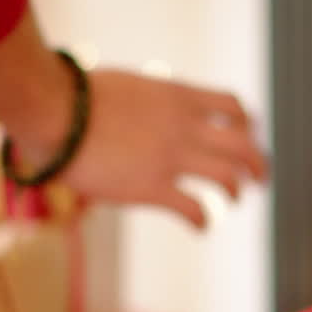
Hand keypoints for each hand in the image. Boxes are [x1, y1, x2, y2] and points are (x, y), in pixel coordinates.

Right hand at [44, 69, 268, 227]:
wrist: (52, 110)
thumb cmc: (71, 95)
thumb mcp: (124, 85)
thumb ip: (145, 99)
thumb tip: (138, 107)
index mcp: (177, 95)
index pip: (232, 106)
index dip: (246, 124)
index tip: (245, 136)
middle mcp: (183, 125)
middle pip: (243, 144)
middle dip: (258, 163)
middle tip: (260, 179)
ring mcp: (170, 157)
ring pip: (228, 177)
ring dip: (236, 191)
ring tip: (234, 200)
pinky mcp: (151, 187)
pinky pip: (194, 208)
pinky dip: (204, 220)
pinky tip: (201, 226)